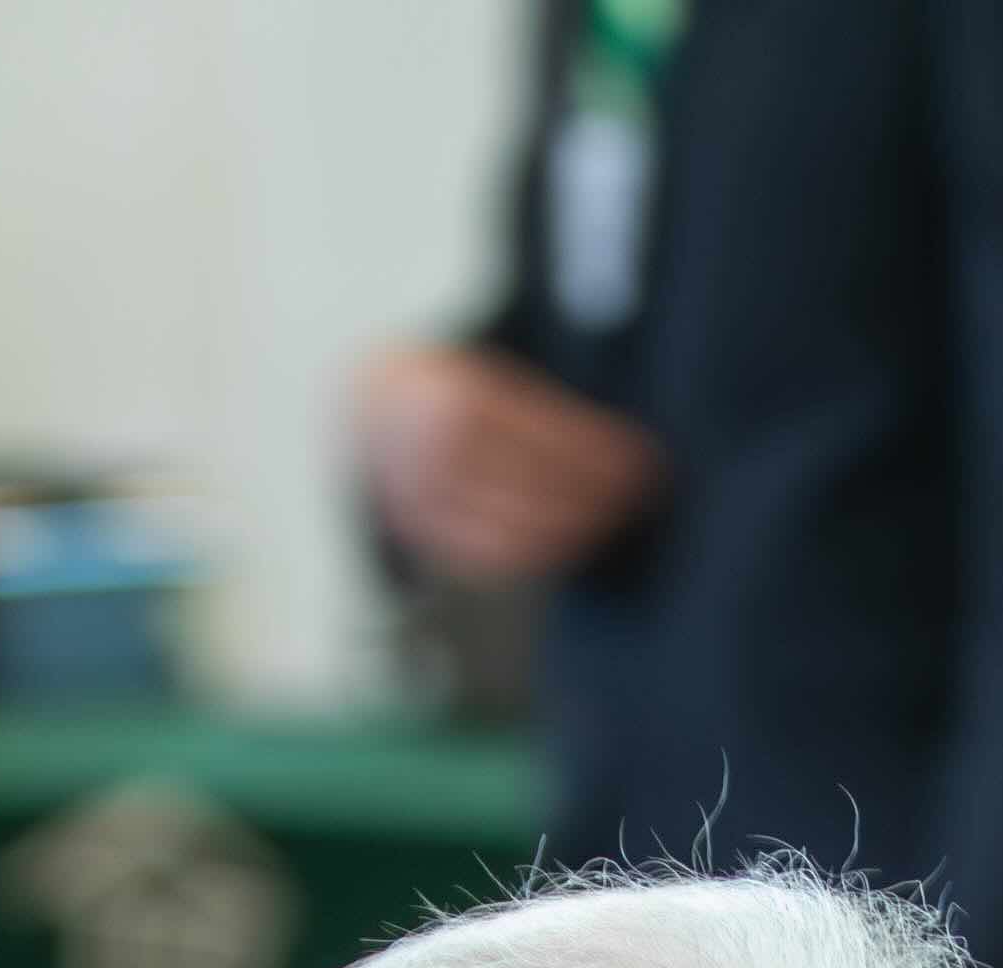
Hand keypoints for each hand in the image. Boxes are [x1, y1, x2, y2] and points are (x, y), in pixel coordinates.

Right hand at [352, 340, 660, 588]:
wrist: (361, 405)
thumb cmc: (442, 388)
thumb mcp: (487, 374)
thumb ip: (541, 409)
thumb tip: (617, 451)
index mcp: (455, 401)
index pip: (545, 438)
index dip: (599, 456)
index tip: (641, 461)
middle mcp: (433, 454)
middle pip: (534, 488)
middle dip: (595, 497)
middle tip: (638, 495)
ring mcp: (421, 501)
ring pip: (513, 532)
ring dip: (573, 532)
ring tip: (610, 521)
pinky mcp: (421, 534)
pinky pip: (487, 559)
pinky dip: (535, 555)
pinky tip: (569, 543)